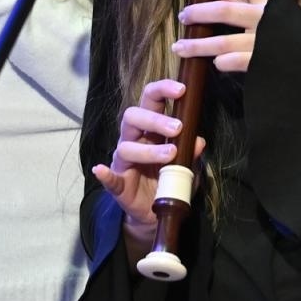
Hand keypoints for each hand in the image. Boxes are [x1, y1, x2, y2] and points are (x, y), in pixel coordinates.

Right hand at [92, 78, 206, 236]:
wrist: (156, 211)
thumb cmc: (169, 180)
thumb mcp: (186, 166)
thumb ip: (191, 152)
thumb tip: (199, 141)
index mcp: (150, 129)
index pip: (151, 101)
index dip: (162, 90)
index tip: (182, 90)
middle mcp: (134, 139)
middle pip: (133, 117)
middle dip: (155, 119)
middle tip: (178, 128)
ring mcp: (124, 161)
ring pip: (126, 147)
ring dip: (148, 150)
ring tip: (171, 155)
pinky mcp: (119, 184)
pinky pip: (110, 178)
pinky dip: (105, 174)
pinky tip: (101, 170)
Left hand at [171, 0, 273, 72]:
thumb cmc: (293, 31)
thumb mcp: (274, 7)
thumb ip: (245, 0)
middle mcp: (265, 15)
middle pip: (221, 10)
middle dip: (196, 14)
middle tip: (182, 18)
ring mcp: (264, 41)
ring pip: (221, 42)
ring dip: (196, 45)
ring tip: (179, 47)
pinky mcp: (263, 63)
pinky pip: (232, 61)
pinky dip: (220, 62)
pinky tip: (215, 63)